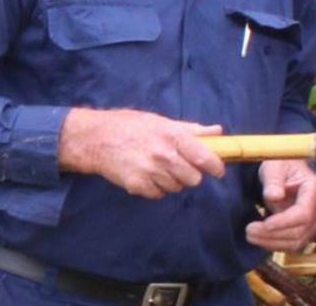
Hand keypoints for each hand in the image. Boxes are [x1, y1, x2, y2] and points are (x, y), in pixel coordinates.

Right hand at [58, 108, 224, 198]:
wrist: (97, 139)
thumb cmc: (132, 126)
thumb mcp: (162, 121)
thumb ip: (191, 130)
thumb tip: (217, 132)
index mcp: (173, 136)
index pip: (204, 157)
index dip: (215, 166)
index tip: (218, 170)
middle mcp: (163, 155)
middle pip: (193, 179)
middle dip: (191, 174)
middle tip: (181, 165)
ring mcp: (150, 172)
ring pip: (176, 187)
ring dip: (172, 181)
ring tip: (159, 167)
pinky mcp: (138, 186)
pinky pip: (159, 194)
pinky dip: (156, 188)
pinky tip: (147, 174)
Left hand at [245, 159, 315, 251]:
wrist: (288, 169)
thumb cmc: (282, 164)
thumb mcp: (275, 166)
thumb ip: (274, 180)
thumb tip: (274, 196)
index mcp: (315, 188)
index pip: (303, 213)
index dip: (284, 222)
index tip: (264, 224)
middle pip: (300, 231)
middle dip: (273, 234)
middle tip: (249, 230)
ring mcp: (315, 221)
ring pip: (296, 241)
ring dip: (272, 242)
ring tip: (250, 235)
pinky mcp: (307, 229)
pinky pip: (293, 244)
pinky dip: (275, 244)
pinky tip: (259, 238)